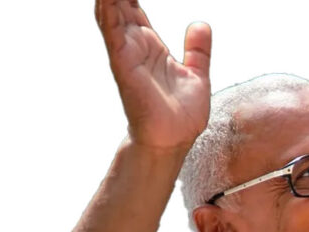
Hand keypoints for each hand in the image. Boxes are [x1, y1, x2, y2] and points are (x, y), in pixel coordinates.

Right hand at [95, 0, 211, 150]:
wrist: (173, 141)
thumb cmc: (180, 115)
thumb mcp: (197, 74)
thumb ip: (198, 50)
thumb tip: (201, 24)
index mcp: (149, 43)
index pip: (134, 4)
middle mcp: (134, 44)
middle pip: (119, 0)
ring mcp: (126, 53)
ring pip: (111, 10)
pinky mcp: (124, 64)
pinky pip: (112, 31)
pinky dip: (108, 9)